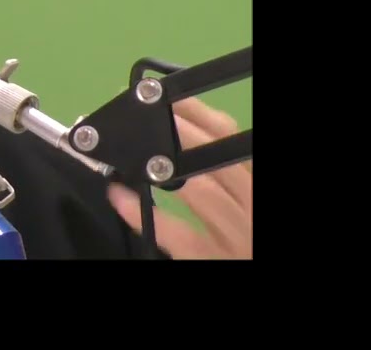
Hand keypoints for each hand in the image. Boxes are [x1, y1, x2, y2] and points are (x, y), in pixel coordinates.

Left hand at [107, 97, 251, 258]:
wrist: (246, 275)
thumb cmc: (239, 233)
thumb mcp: (240, 200)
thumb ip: (220, 174)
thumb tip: (178, 135)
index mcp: (252, 183)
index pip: (229, 136)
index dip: (197, 112)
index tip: (165, 95)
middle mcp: (250, 205)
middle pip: (218, 159)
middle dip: (182, 132)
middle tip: (146, 113)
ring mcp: (234, 234)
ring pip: (201, 192)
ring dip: (162, 166)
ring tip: (132, 148)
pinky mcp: (208, 259)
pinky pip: (176, 233)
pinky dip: (142, 213)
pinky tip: (118, 195)